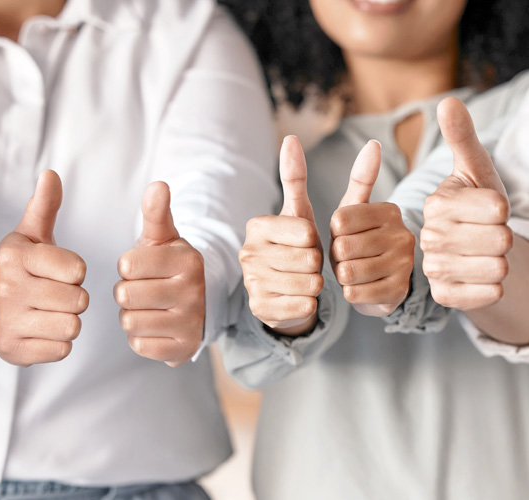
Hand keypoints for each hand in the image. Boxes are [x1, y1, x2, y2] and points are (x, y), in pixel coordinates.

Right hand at [0, 170, 88, 365]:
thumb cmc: (21, 269)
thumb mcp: (30, 235)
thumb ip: (45, 206)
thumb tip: (51, 174)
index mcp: (15, 256)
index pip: (78, 270)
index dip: (75, 273)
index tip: (56, 272)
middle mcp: (6, 288)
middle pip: (79, 301)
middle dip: (74, 299)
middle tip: (51, 295)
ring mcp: (7, 323)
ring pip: (72, 326)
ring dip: (68, 321)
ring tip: (46, 312)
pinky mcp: (12, 351)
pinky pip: (62, 350)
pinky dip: (57, 343)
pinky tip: (39, 331)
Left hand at [114, 182, 204, 366]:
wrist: (196, 303)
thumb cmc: (168, 266)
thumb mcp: (162, 237)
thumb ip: (156, 212)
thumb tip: (158, 185)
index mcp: (188, 259)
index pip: (126, 264)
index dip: (126, 266)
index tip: (141, 267)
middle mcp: (194, 291)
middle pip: (125, 295)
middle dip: (126, 292)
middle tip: (143, 289)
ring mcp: (192, 322)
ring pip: (130, 322)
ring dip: (130, 315)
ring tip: (147, 307)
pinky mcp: (184, 349)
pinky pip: (139, 345)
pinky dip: (139, 337)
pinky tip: (153, 325)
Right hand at [239, 136, 322, 334]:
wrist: (282, 292)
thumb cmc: (296, 247)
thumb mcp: (300, 211)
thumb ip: (295, 176)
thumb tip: (290, 136)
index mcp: (257, 226)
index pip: (308, 232)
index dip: (316, 240)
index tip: (305, 243)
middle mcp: (247, 253)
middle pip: (310, 259)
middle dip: (317, 264)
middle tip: (304, 264)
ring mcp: (251, 283)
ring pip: (309, 284)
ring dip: (316, 284)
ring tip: (303, 280)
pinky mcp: (259, 309)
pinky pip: (304, 306)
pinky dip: (309, 304)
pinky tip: (298, 298)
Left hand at [329, 140, 414, 315]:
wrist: (380, 284)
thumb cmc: (359, 240)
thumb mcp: (355, 209)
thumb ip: (361, 178)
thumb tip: (374, 143)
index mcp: (390, 211)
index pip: (339, 220)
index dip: (333, 231)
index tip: (345, 233)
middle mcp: (403, 235)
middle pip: (341, 247)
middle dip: (335, 255)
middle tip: (349, 255)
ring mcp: (404, 265)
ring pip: (347, 271)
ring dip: (341, 274)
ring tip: (354, 270)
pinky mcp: (398, 292)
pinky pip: (355, 293)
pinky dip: (349, 292)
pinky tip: (361, 287)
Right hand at [421, 97, 511, 309]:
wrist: (471, 251)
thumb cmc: (477, 207)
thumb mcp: (475, 171)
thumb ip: (462, 138)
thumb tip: (447, 102)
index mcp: (437, 204)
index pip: (497, 209)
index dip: (505, 210)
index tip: (490, 210)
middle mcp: (427, 236)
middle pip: (499, 239)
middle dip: (505, 237)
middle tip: (489, 234)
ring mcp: (433, 267)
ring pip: (496, 268)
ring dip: (501, 262)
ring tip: (485, 255)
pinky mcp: (443, 295)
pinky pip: (488, 293)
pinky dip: (494, 287)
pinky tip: (481, 277)